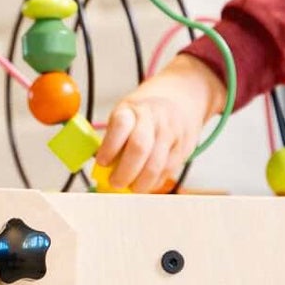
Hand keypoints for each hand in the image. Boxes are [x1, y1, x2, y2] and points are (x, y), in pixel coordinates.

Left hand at [93, 54, 227, 192]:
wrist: (182, 98)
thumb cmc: (145, 112)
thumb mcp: (126, 114)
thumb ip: (115, 138)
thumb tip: (102, 169)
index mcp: (133, 109)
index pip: (120, 125)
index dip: (109, 147)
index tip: (102, 163)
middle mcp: (154, 119)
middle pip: (139, 148)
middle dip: (124, 172)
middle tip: (114, 182)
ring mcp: (171, 134)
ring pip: (155, 165)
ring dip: (139, 182)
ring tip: (129, 186)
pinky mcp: (183, 148)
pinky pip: (167, 171)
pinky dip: (153, 182)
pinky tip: (145, 183)